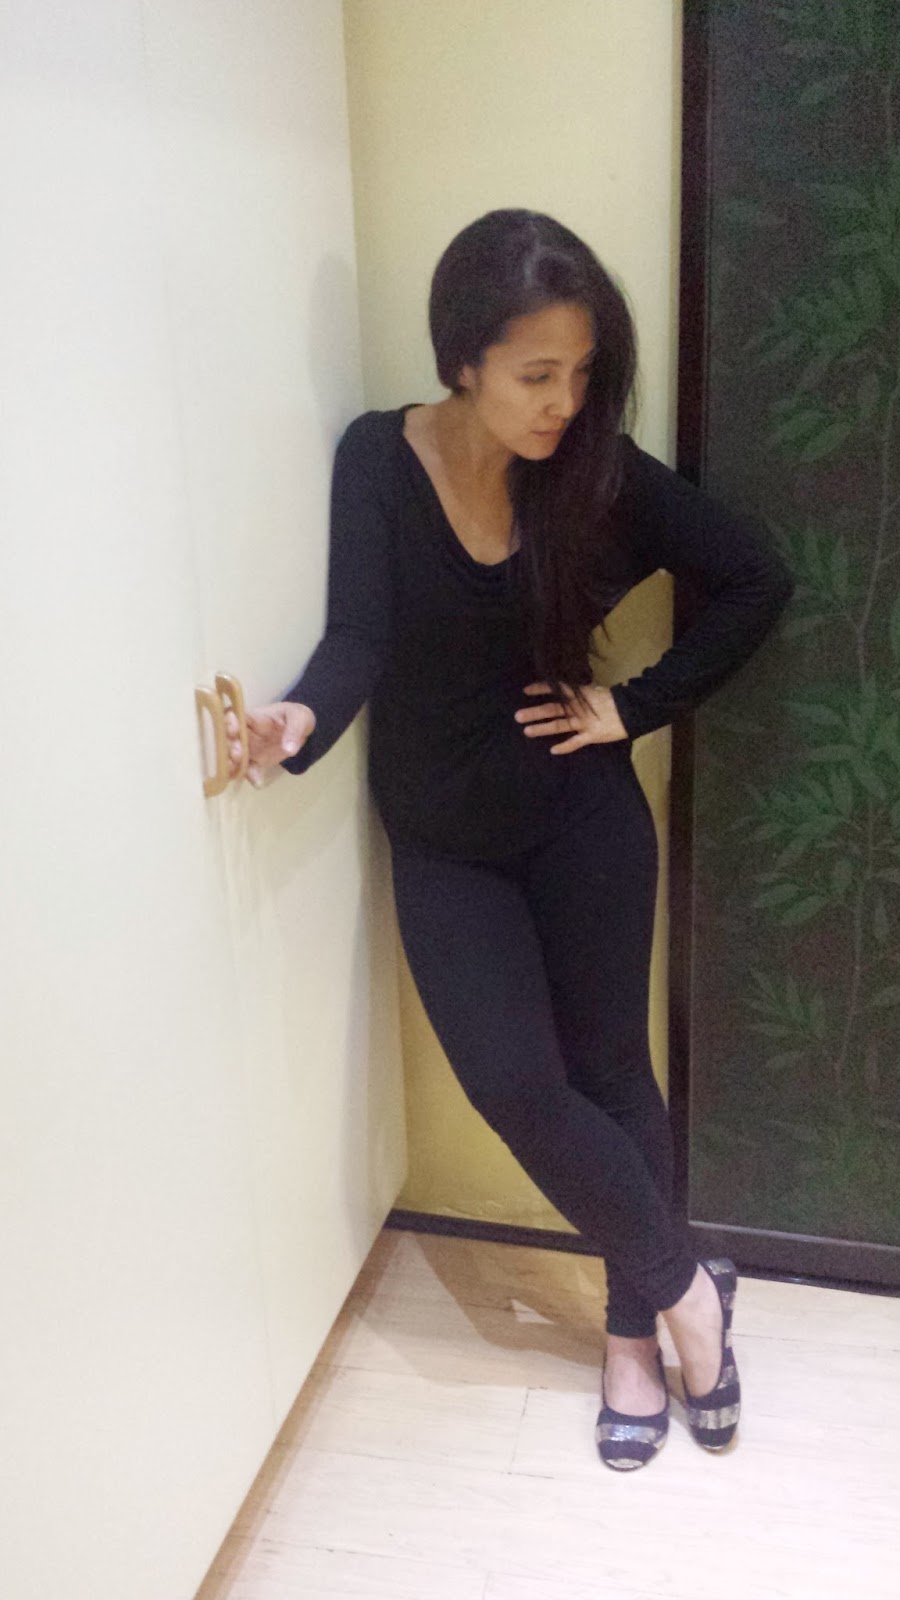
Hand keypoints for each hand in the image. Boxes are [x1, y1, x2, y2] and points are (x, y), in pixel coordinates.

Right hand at [223, 700, 315, 787]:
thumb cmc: (296, 717)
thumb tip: (288, 749)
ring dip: (232, 764)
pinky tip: (257, 782)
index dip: (230, 722)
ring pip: (234, 756)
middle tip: (237, 755)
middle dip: (230, 747)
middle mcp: (247, 732)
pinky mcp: (256, 760)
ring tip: (234, 772)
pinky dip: (250, 776)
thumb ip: (294, 731)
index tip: (232, 730)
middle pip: (230, 738)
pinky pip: (249, 769)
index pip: (237, 717)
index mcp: (255, 717)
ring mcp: (250, 747)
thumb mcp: (299, 718)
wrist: (300, 730)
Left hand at [514, 681, 628, 753]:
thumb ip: (581, 693)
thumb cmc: (615, 699)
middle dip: (535, 712)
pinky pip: (576, 742)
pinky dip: (565, 746)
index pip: (557, 689)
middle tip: (517, 716)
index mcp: (580, 695)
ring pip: (560, 725)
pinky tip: (552, 750)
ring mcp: (584, 723)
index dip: (541, 688)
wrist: (632, 710)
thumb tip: (568, 689)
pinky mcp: (591, 736)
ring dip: (542, 728)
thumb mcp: (596, 690)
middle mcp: (578, 708)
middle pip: (553, 709)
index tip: (526, 690)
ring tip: (527, 731)